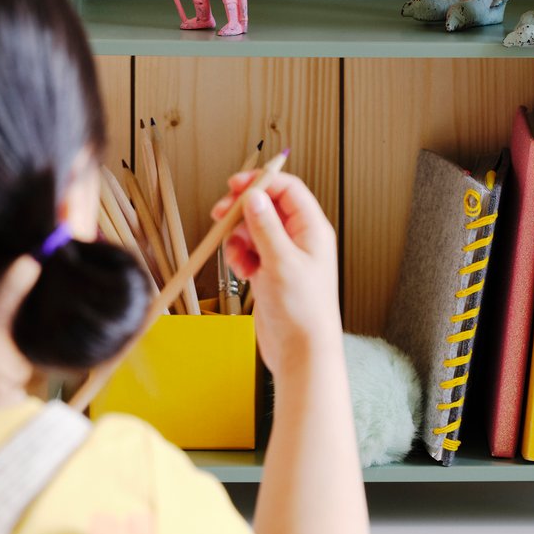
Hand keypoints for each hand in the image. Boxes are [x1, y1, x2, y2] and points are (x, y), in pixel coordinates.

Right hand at [212, 171, 341, 377]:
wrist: (301, 350)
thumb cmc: (304, 311)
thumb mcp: (281, 262)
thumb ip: (265, 226)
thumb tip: (254, 197)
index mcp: (312, 230)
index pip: (288, 190)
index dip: (262, 183)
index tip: (236, 185)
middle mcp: (300, 240)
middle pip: (267, 207)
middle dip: (242, 209)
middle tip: (220, 214)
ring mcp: (284, 256)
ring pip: (254, 230)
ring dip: (238, 237)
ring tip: (235, 253)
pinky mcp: (270, 273)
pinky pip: (249, 252)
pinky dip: (240, 256)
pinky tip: (240, 269)